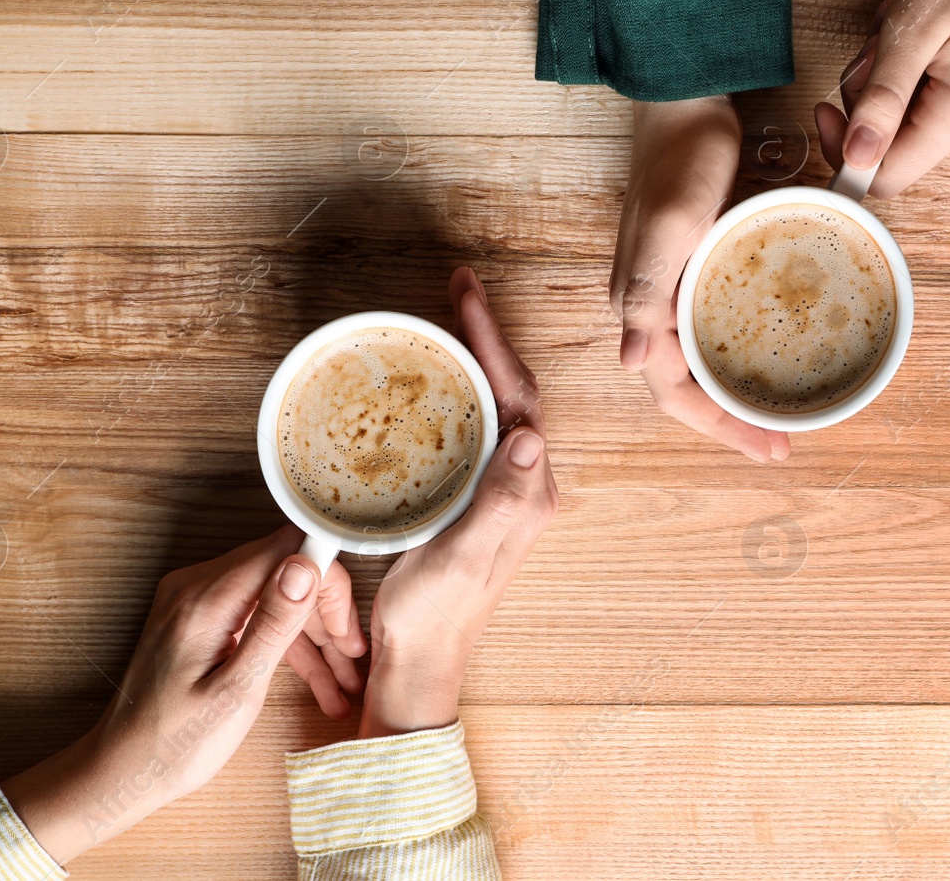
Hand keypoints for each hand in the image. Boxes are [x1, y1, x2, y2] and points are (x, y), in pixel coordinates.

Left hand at [1, 527, 361, 864]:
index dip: (326, 580)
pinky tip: (318, 681)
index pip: (285, 550)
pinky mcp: (200, 618)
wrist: (123, 770)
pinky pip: (256, 614)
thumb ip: (272, 623)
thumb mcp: (237, 690)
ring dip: (312, 635)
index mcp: (205, 598)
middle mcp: (197, 585)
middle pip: (284, 570)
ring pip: (275, 595)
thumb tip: (305, 564)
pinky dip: (286, 643)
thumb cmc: (175, 744)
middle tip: (353, 661)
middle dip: (325, 613)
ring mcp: (196, 599)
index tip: (348, 626)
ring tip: (345, 682)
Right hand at [355, 266, 559, 737]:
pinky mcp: (476, 499)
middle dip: (487, 335)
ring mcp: (501, 491)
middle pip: (513, 391)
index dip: (494, 342)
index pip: (520, 397)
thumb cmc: (435, 616)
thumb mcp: (463, 558)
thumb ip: (499, 503)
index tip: (465, 297)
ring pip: (496, 406)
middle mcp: (523, 486)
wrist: (419, 662)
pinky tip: (435, 380)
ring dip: (476, 357)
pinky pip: (475, 428)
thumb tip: (531, 440)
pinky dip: (459, 391)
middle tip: (457, 287)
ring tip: (448, 316)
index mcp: (528, 492)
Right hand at [610, 96, 791, 462]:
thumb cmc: (677, 163)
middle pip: (688, 386)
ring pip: (701, 360)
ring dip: (734, 393)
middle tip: (780, 444)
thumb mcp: (666, 229)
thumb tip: (628, 361)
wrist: (683, 105)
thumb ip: (645, 294)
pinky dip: (739, 351)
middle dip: (731, 421)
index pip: (673, 391)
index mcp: (640, 305)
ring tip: (776, 416)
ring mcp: (673, 288)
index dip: (719, 426)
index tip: (766, 447)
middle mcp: (652, 306)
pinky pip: (714, 326)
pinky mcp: (694, 265)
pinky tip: (769, 355)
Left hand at [815, 0, 949, 197]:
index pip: (887, 177)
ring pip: (905, 124)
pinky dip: (908, 76)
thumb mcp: (911, 29)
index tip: (824, 107)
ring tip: (903, 32)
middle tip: (877, 46)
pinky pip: (926, 105)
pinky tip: (920, 38)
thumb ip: (882, 98)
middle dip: (868, 100)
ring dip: (885, 82)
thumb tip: (856, 157)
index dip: (844, 151)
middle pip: (893, 148)